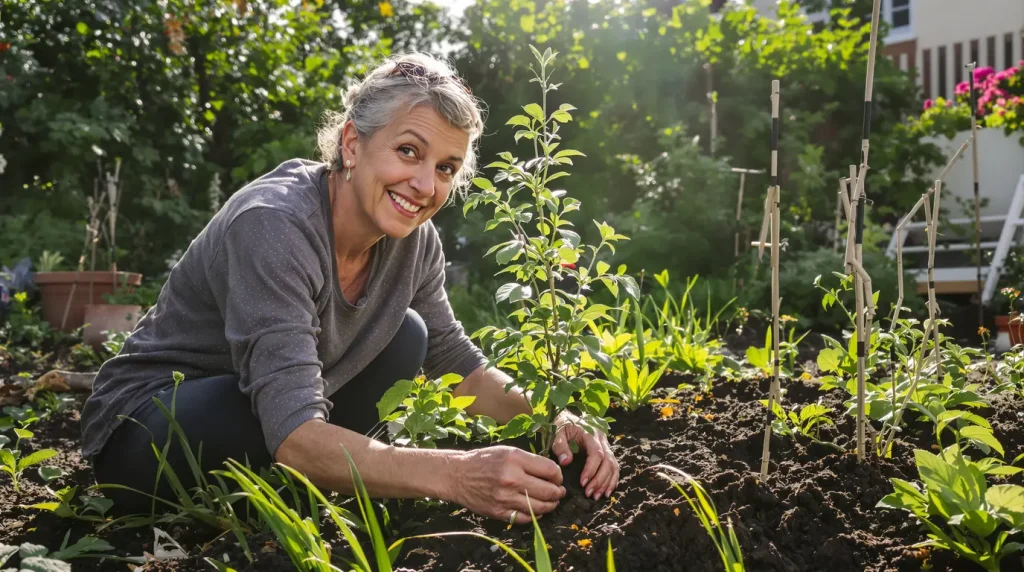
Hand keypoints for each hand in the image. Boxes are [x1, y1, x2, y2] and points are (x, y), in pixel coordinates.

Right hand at [448, 446, 565, 524]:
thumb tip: (551, 473)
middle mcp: (512, 479)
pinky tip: (536, 511)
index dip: (558, 476)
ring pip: (539, 508)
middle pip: (548, 491)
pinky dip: (534, 516)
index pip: (550, 470)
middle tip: (559, 492)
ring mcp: (505, 498)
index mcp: (515, 459)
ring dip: (550, 506)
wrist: (457, 475)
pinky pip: (525, 518)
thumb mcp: (508, 451)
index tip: (557, 478)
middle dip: (558, 493)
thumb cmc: (484, 460)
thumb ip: (529, 461)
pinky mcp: (499, 512)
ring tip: (551, 502)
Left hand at [551, 412, 618, 499]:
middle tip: (589, 494)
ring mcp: (606, 445)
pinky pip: (614, 466)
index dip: (591, 470)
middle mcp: (602, 439)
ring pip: (613, 465)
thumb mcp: (557, 433)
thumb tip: (566, 462)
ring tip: (598, 496)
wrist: (567, 418)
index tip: (582, 483)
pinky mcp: (606, 450)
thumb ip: (560, 446)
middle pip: (608, 461)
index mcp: (591, 433)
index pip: (597, 454)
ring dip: (607, 482)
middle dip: (600, 480)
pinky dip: (612, 479)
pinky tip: (607, 491)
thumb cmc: (561, 426)